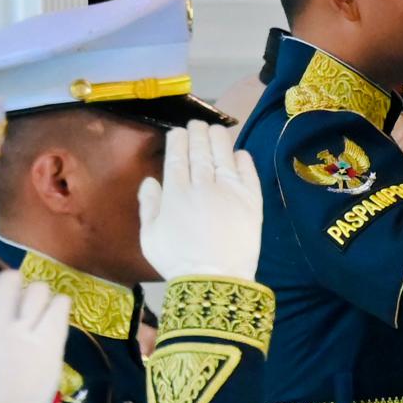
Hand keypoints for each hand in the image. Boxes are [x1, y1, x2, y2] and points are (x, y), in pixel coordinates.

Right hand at [0, 272, 72, 402]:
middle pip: (7, 286)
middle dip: (13, 284)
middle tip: (18, 291)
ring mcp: (23, 333)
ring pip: (36, 294)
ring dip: (38, 292)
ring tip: (41, 298)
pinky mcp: (49, 347)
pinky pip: (58, 312)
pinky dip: (60, 304)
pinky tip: (60, 303)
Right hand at [137, 122, 264, 283]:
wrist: (214, 279)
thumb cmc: (177, 260)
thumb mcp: (150, 235)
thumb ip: (150, 205)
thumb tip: (151, 180)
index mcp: (176, 192)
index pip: (177, 157)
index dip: (178, 141)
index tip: (178, 131)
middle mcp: (203, 186)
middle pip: (200, 153)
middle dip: (198, 135)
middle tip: (197, 124)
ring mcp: (229, 192)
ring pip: (223, 157)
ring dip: (219, 140)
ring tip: (216, 130)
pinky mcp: (252, 203)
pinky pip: (248, 175)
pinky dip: (244, 161)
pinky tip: (240, 153)